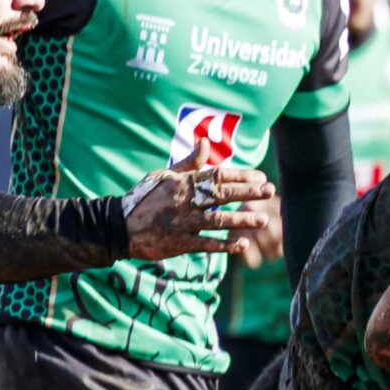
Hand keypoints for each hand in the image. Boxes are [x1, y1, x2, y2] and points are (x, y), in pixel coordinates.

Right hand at [123, 148, 282, 260]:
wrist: (120, 227)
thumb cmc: (145, 198)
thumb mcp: (163, 176)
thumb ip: (189, 163)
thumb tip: (206, 142)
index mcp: (182, 182)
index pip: (216, 175)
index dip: (240, 175)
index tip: (260, 176)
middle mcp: (185, 201)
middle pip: (222, 195)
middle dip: (248, 192)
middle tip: (270, 191)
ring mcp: (183, 223)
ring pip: (218, 221)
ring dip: (242, 220)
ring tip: (263, 219)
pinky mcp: (180, 243)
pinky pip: (206, 244)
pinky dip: (225, 246)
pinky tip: (242, 244)